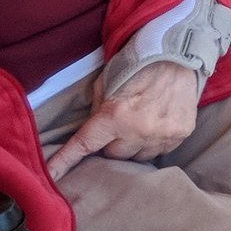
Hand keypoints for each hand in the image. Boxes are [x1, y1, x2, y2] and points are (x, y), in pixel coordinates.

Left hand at [46, 61, 199, 179]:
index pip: (84, 145)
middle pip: (113, 155)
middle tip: (119, 123)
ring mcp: (162, 135)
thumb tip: (90, 134)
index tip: (51, 175)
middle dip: (111, 142)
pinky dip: (153, 141)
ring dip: (133, 144)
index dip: (64, 161)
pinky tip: (156, 123)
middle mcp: (139, 131)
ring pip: (136, 157)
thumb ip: (96, 111)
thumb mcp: (105, 83)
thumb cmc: (137, 65)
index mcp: (115, 116)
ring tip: (140, 122)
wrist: (178, 55)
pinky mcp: (180, 135)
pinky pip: (159, 151)